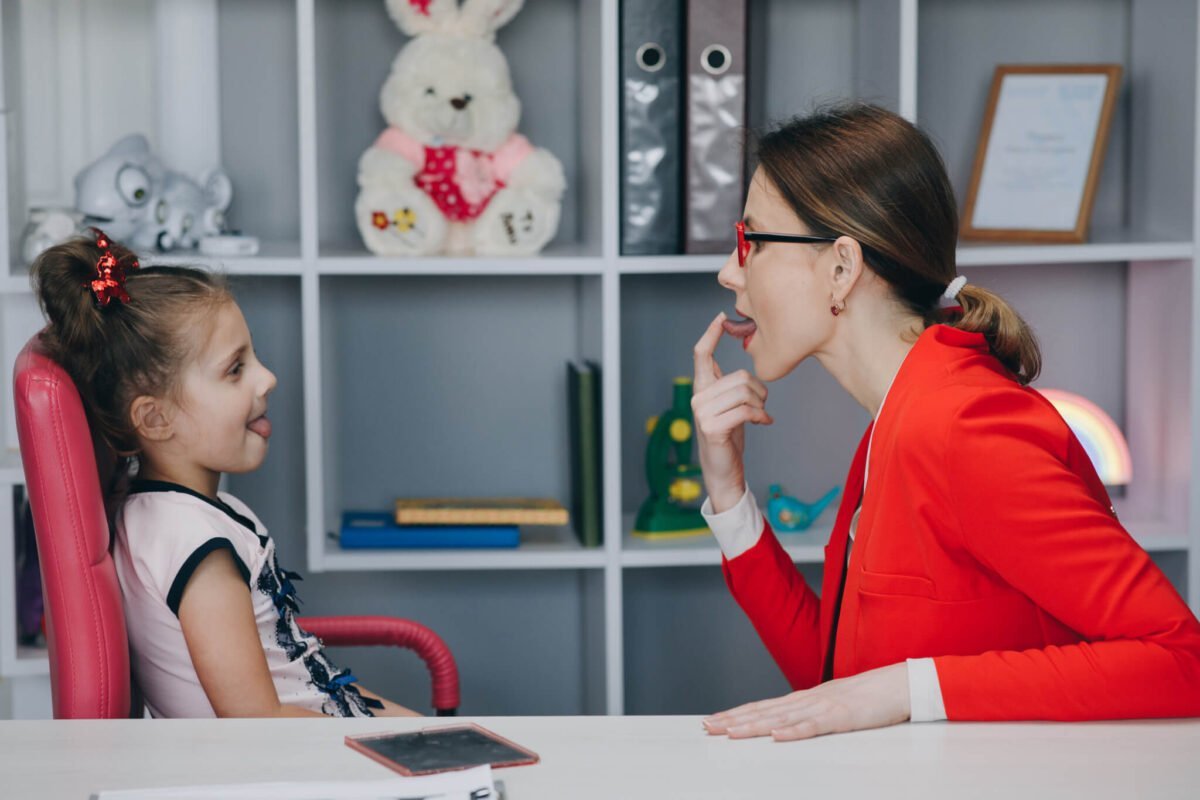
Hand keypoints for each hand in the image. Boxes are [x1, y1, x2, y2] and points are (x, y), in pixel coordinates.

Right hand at [691, 312, 773, 511]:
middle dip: (759, 389)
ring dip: (761, 404)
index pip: (701, 355)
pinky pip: (746, 410)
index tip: (720, 318)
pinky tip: (764, 423)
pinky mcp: (713, 427)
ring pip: (744, 392)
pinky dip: (761, 416)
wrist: (723, 470)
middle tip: (762, 404)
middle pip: (738, 376)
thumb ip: (728, 388)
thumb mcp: (729, 407)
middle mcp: (698, 398)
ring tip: (761, 414)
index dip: (710, 334)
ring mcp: (703, 413)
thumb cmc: (729, 436)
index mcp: (701, 389)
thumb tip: (742, 372)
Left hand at [701, 663, 910, 740]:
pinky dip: (794, 731)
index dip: (737, 713)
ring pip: (781, 718)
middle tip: (708, 727)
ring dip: (754, 726)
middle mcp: (808, 700)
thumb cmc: (868, 696)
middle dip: (734, 720)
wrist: (899, 683)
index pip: (763, 706)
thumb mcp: (832, 704)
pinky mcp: (842, 718)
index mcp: (805, 698)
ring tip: (730, 732)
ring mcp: (823, 707)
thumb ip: (809, 712)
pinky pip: (814, 727)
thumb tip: (785, 723)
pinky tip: (777, 736)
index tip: (714, 720)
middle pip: (764, 712)